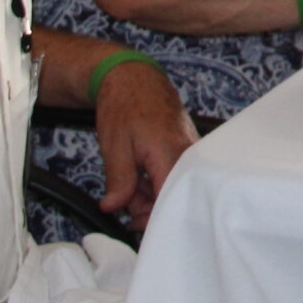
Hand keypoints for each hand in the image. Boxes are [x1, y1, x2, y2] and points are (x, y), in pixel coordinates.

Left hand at [93, 59, 196, 231]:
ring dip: (150, 194)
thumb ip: (119, 182)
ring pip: (173, 186)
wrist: (133, 77)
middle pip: (173, 196)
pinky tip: (139, 177)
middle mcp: (187, 154)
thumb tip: (114, 208)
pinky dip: (156, 180)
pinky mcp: (186, 149)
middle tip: (122, 204)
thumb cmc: (124, 106)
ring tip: (127, 187)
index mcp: (171, 155)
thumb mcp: (114, 147)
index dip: (151, 219)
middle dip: (147, 207)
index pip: (169, 201)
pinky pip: (174, 173)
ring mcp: (189, 151)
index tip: (132, 225)